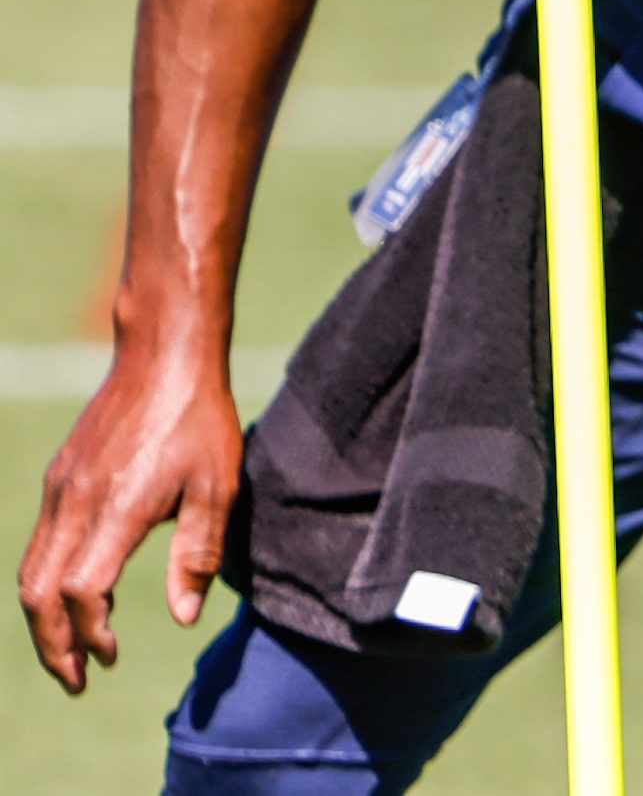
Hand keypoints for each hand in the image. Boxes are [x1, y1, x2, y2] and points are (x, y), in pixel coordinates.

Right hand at [18, 346, 243, 693]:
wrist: (164, 355)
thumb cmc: (200, 419)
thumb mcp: (219, 486)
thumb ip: (198, 554)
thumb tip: (183, 618)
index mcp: (118, 508)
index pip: (82, 591)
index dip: (90, 632)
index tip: (112, 655)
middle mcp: (77, 502)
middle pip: (39, 594)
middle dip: (51, 645)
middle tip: (76, 680)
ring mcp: (60, 489)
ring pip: (30, 571)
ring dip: (43, 620)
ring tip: (69, 651)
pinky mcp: (59, 478)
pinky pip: (39, 544)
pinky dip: (46, 583)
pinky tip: (76, 597)